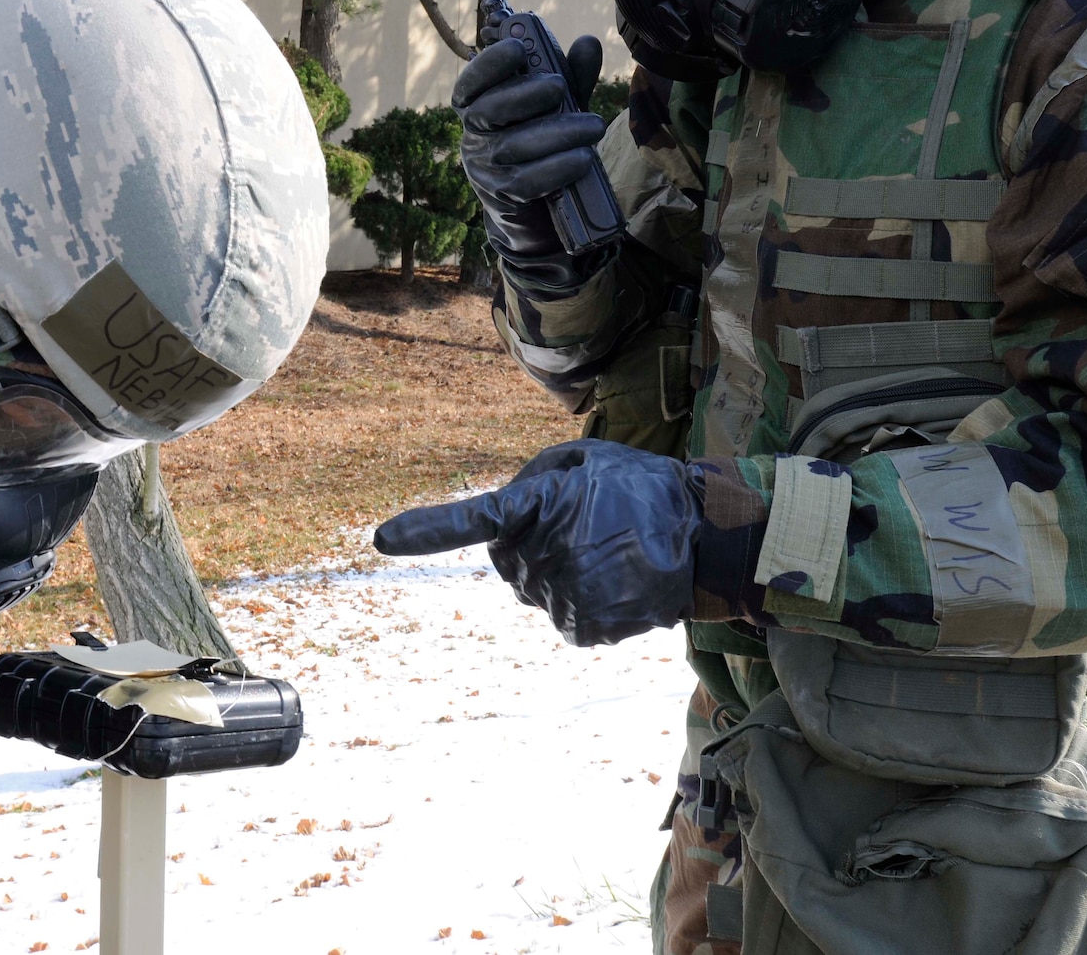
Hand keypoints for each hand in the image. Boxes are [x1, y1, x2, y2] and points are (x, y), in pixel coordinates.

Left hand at [373, 439, 698, 645]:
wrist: (705, 537)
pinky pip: (561, 616)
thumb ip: (534, 479)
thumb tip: (502, 519)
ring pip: (534, 589)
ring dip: (559, 572)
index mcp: (541, 505)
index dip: (428, 530)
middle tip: (585, 525)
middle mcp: (544, 553)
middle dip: (531, 542)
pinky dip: (580, 602)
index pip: (474, 519)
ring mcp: (564, 595)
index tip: (381, 540)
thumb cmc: (641, 488)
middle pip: (506, 560)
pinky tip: (614, 581)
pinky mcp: (582, 627)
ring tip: (607, 551)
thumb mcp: (585, 458)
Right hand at [455, 33, 608, 293]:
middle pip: (488, 110)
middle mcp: (474, 134)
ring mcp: (483, 166)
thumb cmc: (543, 138)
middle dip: (525, 94)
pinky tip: (583, 158)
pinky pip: (527, 181)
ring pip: (513, 145)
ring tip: (593, 126)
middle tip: (560, 87)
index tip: (517, 50)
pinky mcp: (502, 194)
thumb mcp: (557, 105)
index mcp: (478, 105)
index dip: (488, 64)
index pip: (470, 82)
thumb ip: (571, 76)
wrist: (538, 202)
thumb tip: (588, 43)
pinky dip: (558, 168)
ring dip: (557, 133)